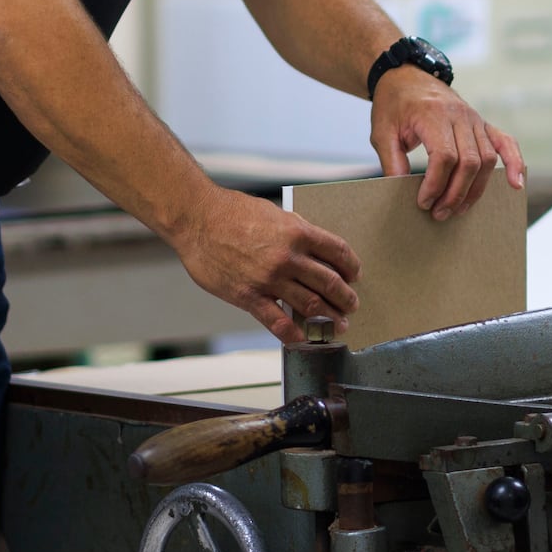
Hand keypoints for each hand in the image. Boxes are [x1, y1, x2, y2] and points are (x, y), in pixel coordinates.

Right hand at [172, 186, 361, 346]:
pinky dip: (294, 334)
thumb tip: (313, 248)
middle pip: (330, 282)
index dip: (352, 266)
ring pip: (310, 304)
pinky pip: (278, 321)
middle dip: (346, 298)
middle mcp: (288, 257)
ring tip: (337, 324)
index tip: (354, 275)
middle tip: (351, 305)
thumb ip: (295, 230)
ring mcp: (269, 279)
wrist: (197, 219)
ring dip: (329, 317)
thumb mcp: (273, 213)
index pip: (338, 252)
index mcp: (297, 232)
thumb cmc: (231, 212)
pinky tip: (303, 339)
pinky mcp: (249, 296)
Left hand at [370, 68, 527, 219]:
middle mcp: (459, 114)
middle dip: (455, 193)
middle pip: (468, 161)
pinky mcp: (482, 123)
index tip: (423, 201)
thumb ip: (392, 161)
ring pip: (486, 159)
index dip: (436, 184)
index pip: (444, 156)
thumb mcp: (382, 132)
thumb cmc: (393, 105)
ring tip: (458, 209)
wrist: (406, 76)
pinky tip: (516, 184)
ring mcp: (474, 118)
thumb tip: (401, 191)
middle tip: (438, 213)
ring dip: (475, 189)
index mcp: (433, 114)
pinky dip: (514, 163)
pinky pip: (505, 143)